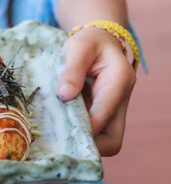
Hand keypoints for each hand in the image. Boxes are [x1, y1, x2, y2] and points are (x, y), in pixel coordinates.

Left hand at [57, 27, 135, 156]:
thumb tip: (64, 96)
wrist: (99, 40)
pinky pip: (97, 131)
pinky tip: (63, 126)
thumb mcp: (78, 48)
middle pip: (113, 139)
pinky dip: (82, 131)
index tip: (65, 130)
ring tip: (61, 131)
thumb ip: (72, 70)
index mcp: (119, 80)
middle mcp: (121, 98)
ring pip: (106, 139)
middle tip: (64, 138)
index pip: (105, 114)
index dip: (86, 127)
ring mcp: (114, 108)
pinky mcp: (105, 112)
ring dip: (85, 138)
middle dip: (90, 144)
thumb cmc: (89, 41)